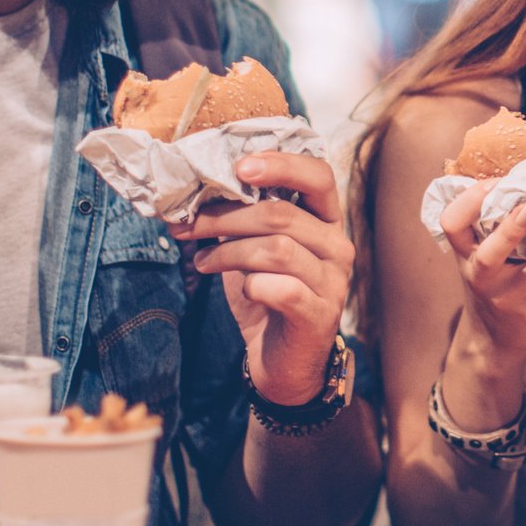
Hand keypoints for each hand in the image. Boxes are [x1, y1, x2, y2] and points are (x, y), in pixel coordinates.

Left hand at [170, 152, 353, 404]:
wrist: (282, 361)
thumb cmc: (268, 296)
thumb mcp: (254, 249)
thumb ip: (241, 218)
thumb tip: (193, 189)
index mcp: (326, 221)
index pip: (319, 175)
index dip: (281, 164)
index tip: (239, 167)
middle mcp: (337, 246)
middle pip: (282, 214)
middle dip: (225, 215)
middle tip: (187, 224)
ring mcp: (333, 282)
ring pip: (277, 248)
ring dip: (228, 251)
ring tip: (202, 260)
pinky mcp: (319, 315)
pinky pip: (280, 288)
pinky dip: (250, 285)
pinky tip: (238, 289)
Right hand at [438, 175, 525, 374]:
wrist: (494, 338)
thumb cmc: (493, 279)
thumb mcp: (480, 252)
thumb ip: (493, 221)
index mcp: (465, 253)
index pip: (451, 224)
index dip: (469, 200)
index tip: (495, 182)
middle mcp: (481, 275)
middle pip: (491, 252)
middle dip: (511, 229)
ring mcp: (508, 296)